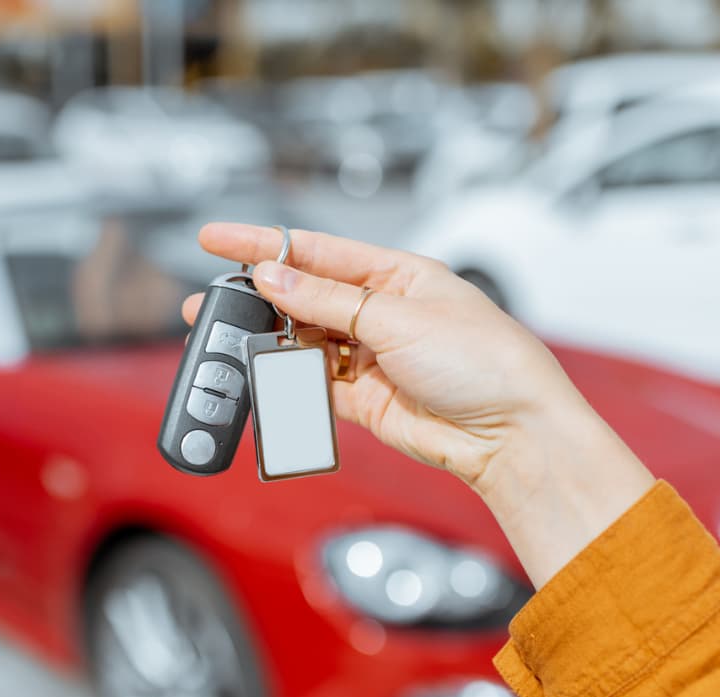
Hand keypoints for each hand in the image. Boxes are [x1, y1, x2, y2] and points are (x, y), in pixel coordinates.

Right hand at [186, 224, 579, 486]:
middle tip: (207, 302)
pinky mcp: (365, 399)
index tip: (215, 239)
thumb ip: (328, 300)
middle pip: (303, 297)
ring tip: (226, 342)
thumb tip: (271, 276)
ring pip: (303, 342)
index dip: (263, 244)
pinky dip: (287, 384)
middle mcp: (381, 312)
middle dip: (256, 298)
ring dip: (267, 342)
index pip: (317, 251)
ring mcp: (371, 356)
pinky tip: (264, 378)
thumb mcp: (399, 317)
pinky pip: (313, 386)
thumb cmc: (482, 362)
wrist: (511, 433)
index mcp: (397, 275)